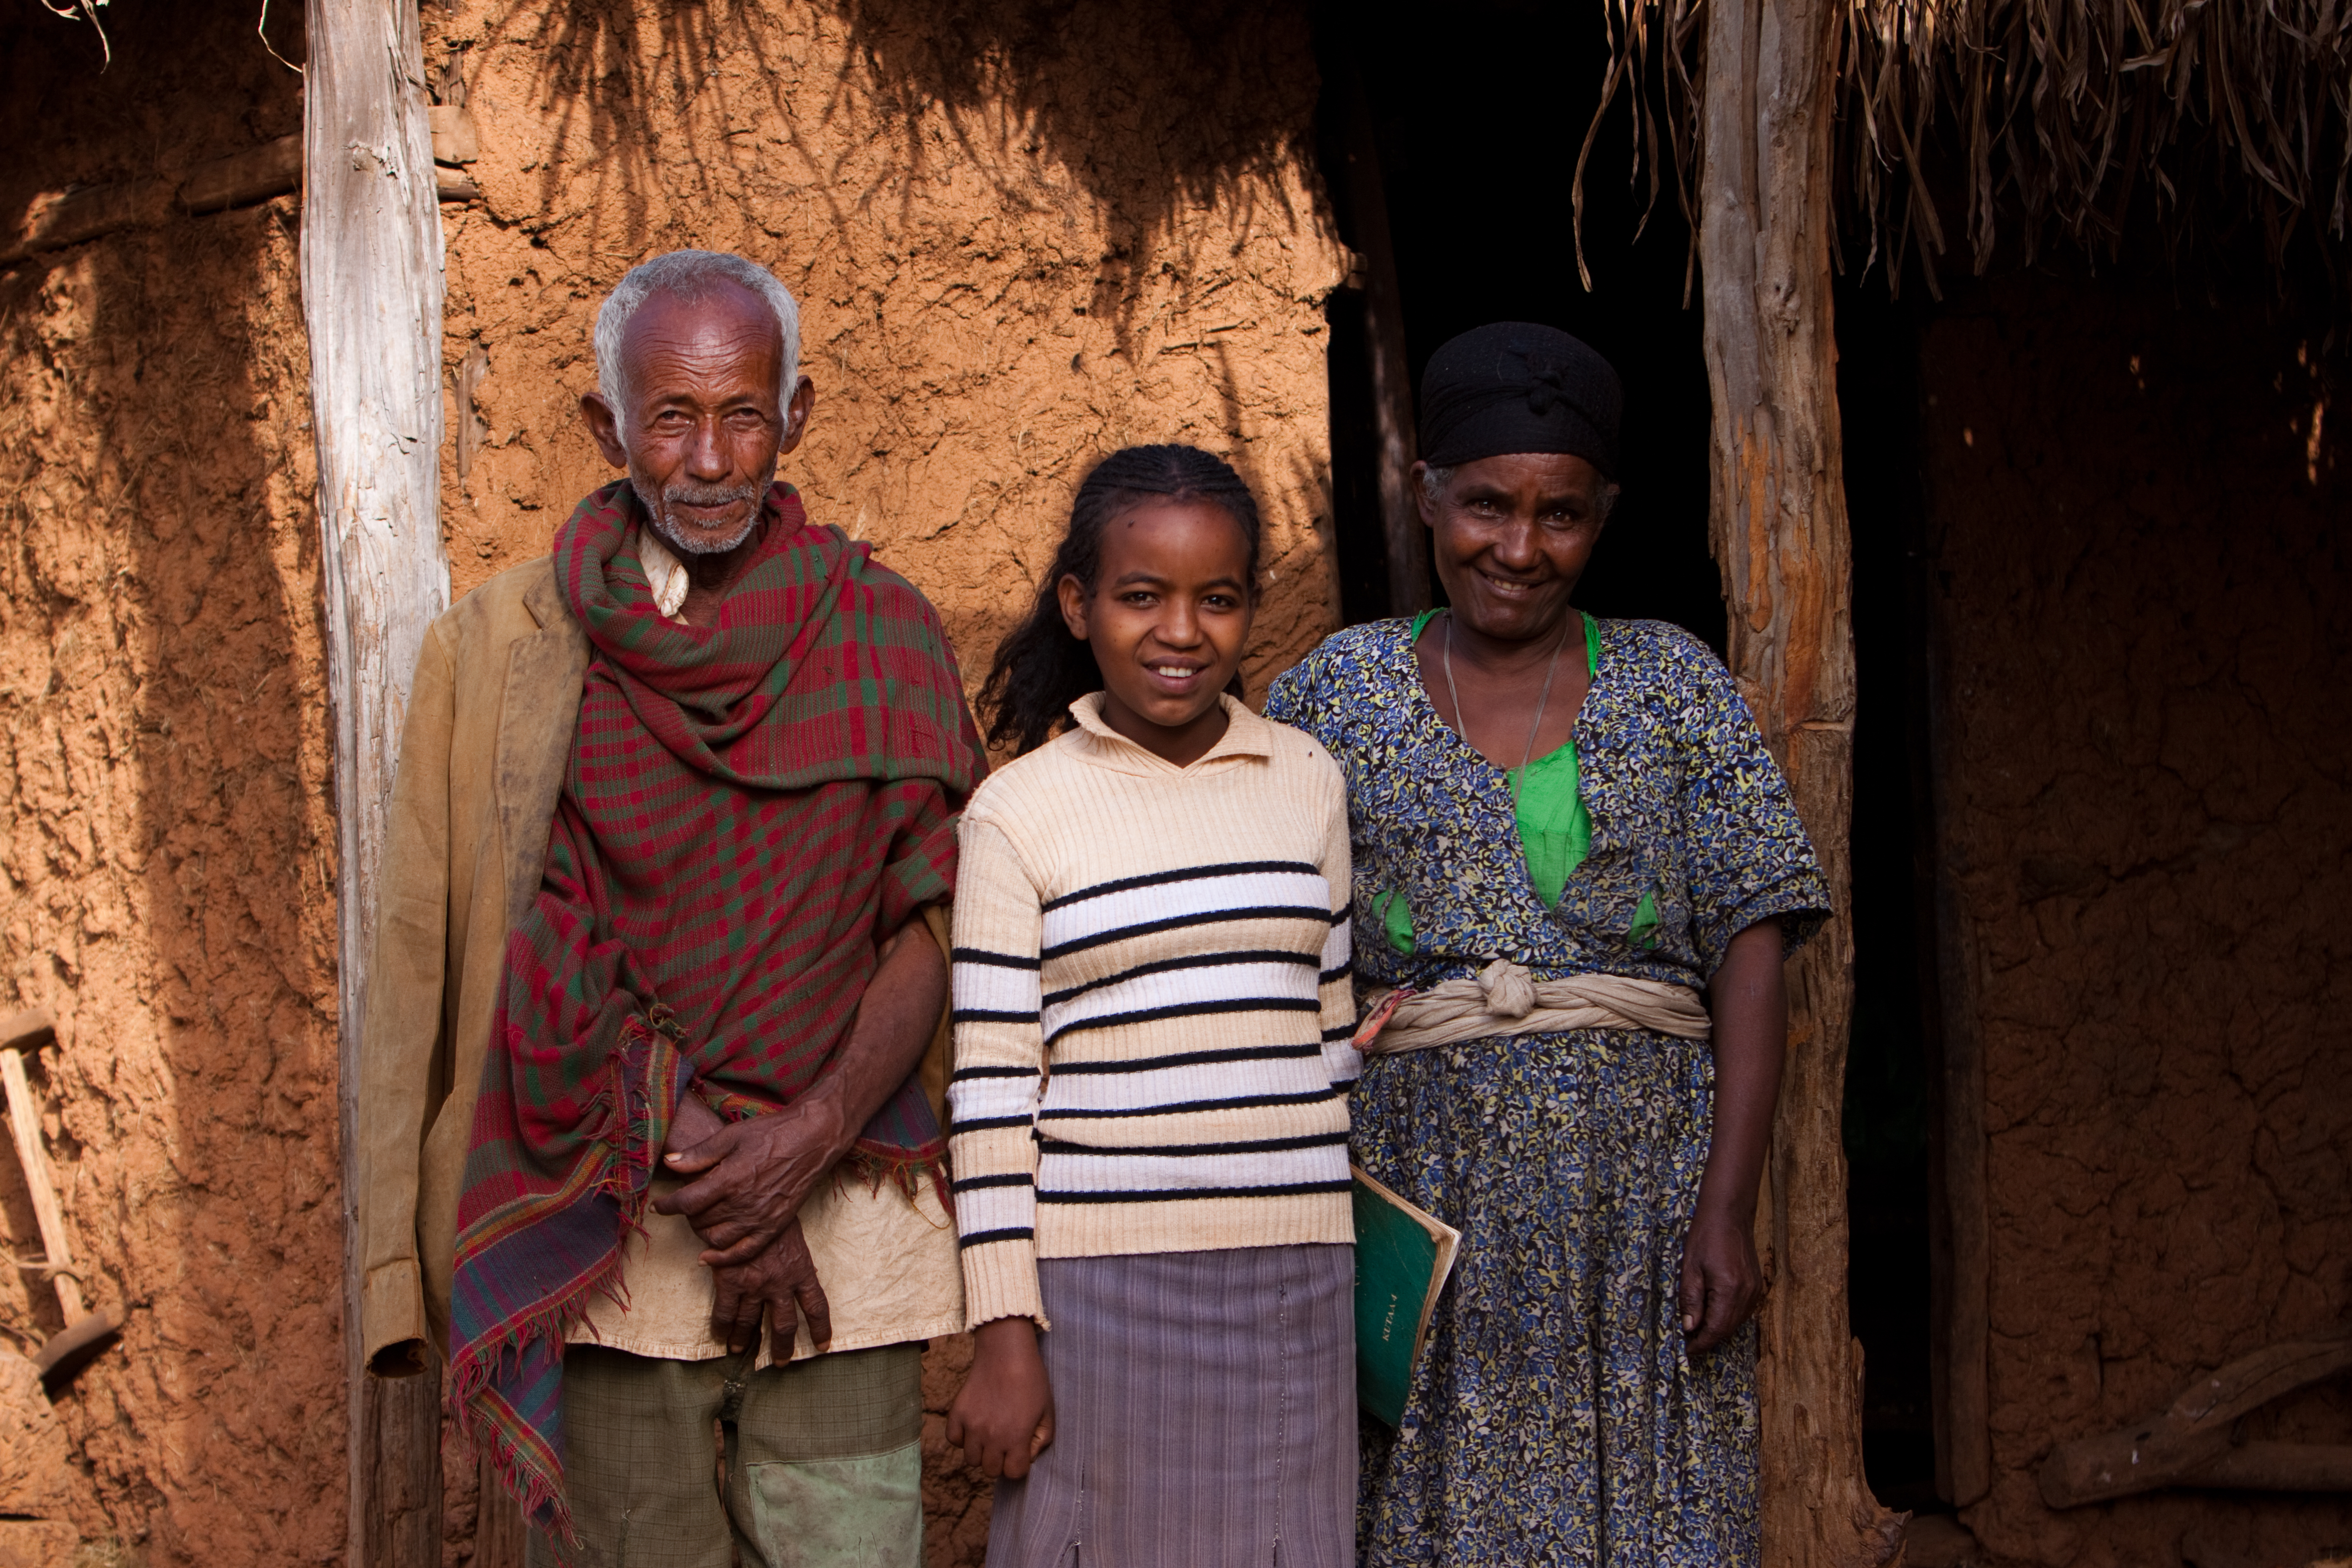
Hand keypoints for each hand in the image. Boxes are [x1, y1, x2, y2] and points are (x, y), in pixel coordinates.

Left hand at [655, 1092, 851, 1267]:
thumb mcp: (731, 1136)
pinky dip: (723, 1259)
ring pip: (717, 1240)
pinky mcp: (775, 1226)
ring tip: (700, 1221)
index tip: (658, 1206)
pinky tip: (709, 1256)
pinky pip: (744, 1251)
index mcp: (729, 1179)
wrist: (812, 1139)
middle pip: (700, 1222)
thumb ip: (700, 1154)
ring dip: (701, 1234)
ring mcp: (760, 1218)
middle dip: (686, 1216)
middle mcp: (743, 1203)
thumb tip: (670, 1163)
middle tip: (686, 1205)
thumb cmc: (771, 1133)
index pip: (687, 1202)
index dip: (667, 1206)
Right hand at [709, 1217, 831, 1354]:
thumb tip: (797, 1274)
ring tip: (740, 1350)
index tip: (822, 1345)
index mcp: (801, 1271)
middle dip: (781, 1347)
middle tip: (780, 1363)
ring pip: (751, 1324)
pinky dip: (721, 1327)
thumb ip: (794, 1261)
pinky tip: (719, 1336)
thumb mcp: (792, 1236)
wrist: (748, 1200)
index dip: (820, 1329)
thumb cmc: (774, 1213)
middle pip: (784, 1325)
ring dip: (745, 1340)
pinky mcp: (731, 1281)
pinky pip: (725, 1313)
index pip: (816, 1306)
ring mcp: (755, 1285)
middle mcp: (781, 1284)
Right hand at [945, 1317, 1054, 1479]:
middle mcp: (992, 1437)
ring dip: (981, 1451)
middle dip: (1000, 1461)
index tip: (1021, 1451)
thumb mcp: (1047, 1411)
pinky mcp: (957, 1413)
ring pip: (971, 1459)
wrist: (1006, 1351)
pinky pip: (953, 1439)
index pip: (1013, 1473)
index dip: (1019, 1464)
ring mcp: (972, 1426)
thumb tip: (1029, 1456)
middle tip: (1005, 1443)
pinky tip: (973, 1425)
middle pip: (990, 1471)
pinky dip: (962, 1436)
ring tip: (989, 1433)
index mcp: (1016, 1438)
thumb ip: (1042, 1439)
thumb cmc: (1032, 1379)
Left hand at [1677, 1200, 1764, 1356]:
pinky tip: (1713, 1313)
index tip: (1687, 1351)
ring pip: (1736, 1322)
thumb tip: (1689, 1329)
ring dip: (1718, 1329)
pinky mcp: (1757, 1285)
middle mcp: (1747, 1294)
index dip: (1701, 1344)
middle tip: (1689, 1342)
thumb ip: (1690, 1301)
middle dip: (1709, 1339)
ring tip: (1698, 1329)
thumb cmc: (1704, 1238)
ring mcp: (1755, 1290)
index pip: (1716, 1330)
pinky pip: (1743, 1310)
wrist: (1729, 1215)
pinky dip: (1728, 1317)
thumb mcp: (1689, 1269)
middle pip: (1728, 1329)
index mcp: (1729, 1291)